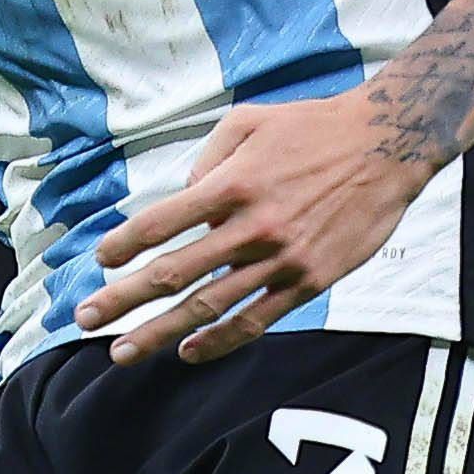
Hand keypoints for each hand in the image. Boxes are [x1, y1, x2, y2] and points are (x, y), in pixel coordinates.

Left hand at [74, 93, 435, 364]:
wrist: (387, 147)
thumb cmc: (312, 128)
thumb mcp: (249, 121)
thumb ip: (207, 159)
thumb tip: (183, 197)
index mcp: (230, 184)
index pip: (160, 223)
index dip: (122, 245)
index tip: (99, 261)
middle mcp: (250, 226)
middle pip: (173, 272)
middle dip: (122, 299)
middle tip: (86, 319)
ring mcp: (280, 259)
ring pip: (207, 306)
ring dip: (160, 332)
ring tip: (123, 351)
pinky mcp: (308, 281)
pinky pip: (255, 320)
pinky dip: (218, 340)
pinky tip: (188, 351)